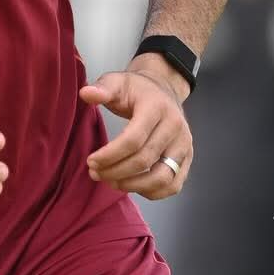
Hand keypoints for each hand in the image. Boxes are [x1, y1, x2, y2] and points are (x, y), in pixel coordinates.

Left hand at [80, 66, 190, 199]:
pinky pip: (173, 185)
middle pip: (144, 160)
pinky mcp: (187, 159)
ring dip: (133, 186)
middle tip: (95, 173)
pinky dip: (152, 192)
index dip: (110, 155)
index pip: (134, 140)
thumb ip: (103, 88)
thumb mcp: (118, 82)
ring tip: (111, 182)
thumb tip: (86, 93)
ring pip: (162, 178)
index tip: (91, 161)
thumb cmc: (136, 91)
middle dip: (115, 171)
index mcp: (157, 108)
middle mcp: (175, 127)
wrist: (164, 90)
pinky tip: (131, 185)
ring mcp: (184, 145)